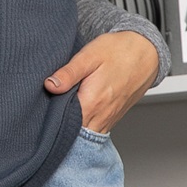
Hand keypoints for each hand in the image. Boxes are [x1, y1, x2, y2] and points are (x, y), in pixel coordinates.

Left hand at [44, 31, 158, 132]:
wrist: (145, 52)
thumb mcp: (89, 56)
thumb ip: (69, 73)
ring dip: (72, 131)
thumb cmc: (117, 51)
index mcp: (93, 102)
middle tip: (47, 120)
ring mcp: (109, 118)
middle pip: (76, 134)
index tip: (41, 117)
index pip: (66, 126)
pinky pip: (96, 129)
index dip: (51, 124)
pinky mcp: (113, 116)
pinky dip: (84, 127)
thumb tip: (49, 85)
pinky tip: (75, 116)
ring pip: (87, 135)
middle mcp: (102, 115)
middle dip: (60, 131)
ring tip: (59, 119)